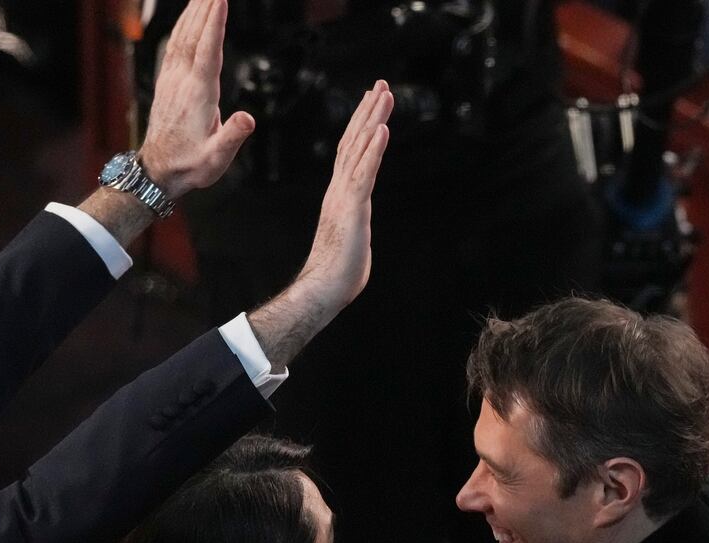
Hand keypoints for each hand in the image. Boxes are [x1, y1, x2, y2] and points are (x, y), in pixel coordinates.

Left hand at [139, 0, 255, 197]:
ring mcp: (172, 79)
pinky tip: (188, 16)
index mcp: (198, 95)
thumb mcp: (216, 159)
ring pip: (183, 35)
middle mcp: (182, 81)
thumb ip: (232, 137)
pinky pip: (174, 45)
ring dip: (194, 11)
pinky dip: (183, 25)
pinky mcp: (167, 81)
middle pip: (195, 35)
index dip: (215, 23)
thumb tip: (248, 119)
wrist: (158, 171)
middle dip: (206, 7)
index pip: (208, 51)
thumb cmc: (190, 165)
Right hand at [294, 80, 393, 314]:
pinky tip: (382, 129)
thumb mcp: (353, 238)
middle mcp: (340, 189)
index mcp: (341, 195)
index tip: (372, 103)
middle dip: (368, 111)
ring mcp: (345, 196)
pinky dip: (374, 149)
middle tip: (380, 85)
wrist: (324, 289)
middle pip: (354, 142)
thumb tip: (357, 226)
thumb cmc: (338, 272)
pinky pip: (364, 173)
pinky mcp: (352, 208)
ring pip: (359, 150)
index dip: (362, 126)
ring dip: (373, 120)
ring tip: (384, 95)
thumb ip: (355, 223)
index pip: (351, 153)